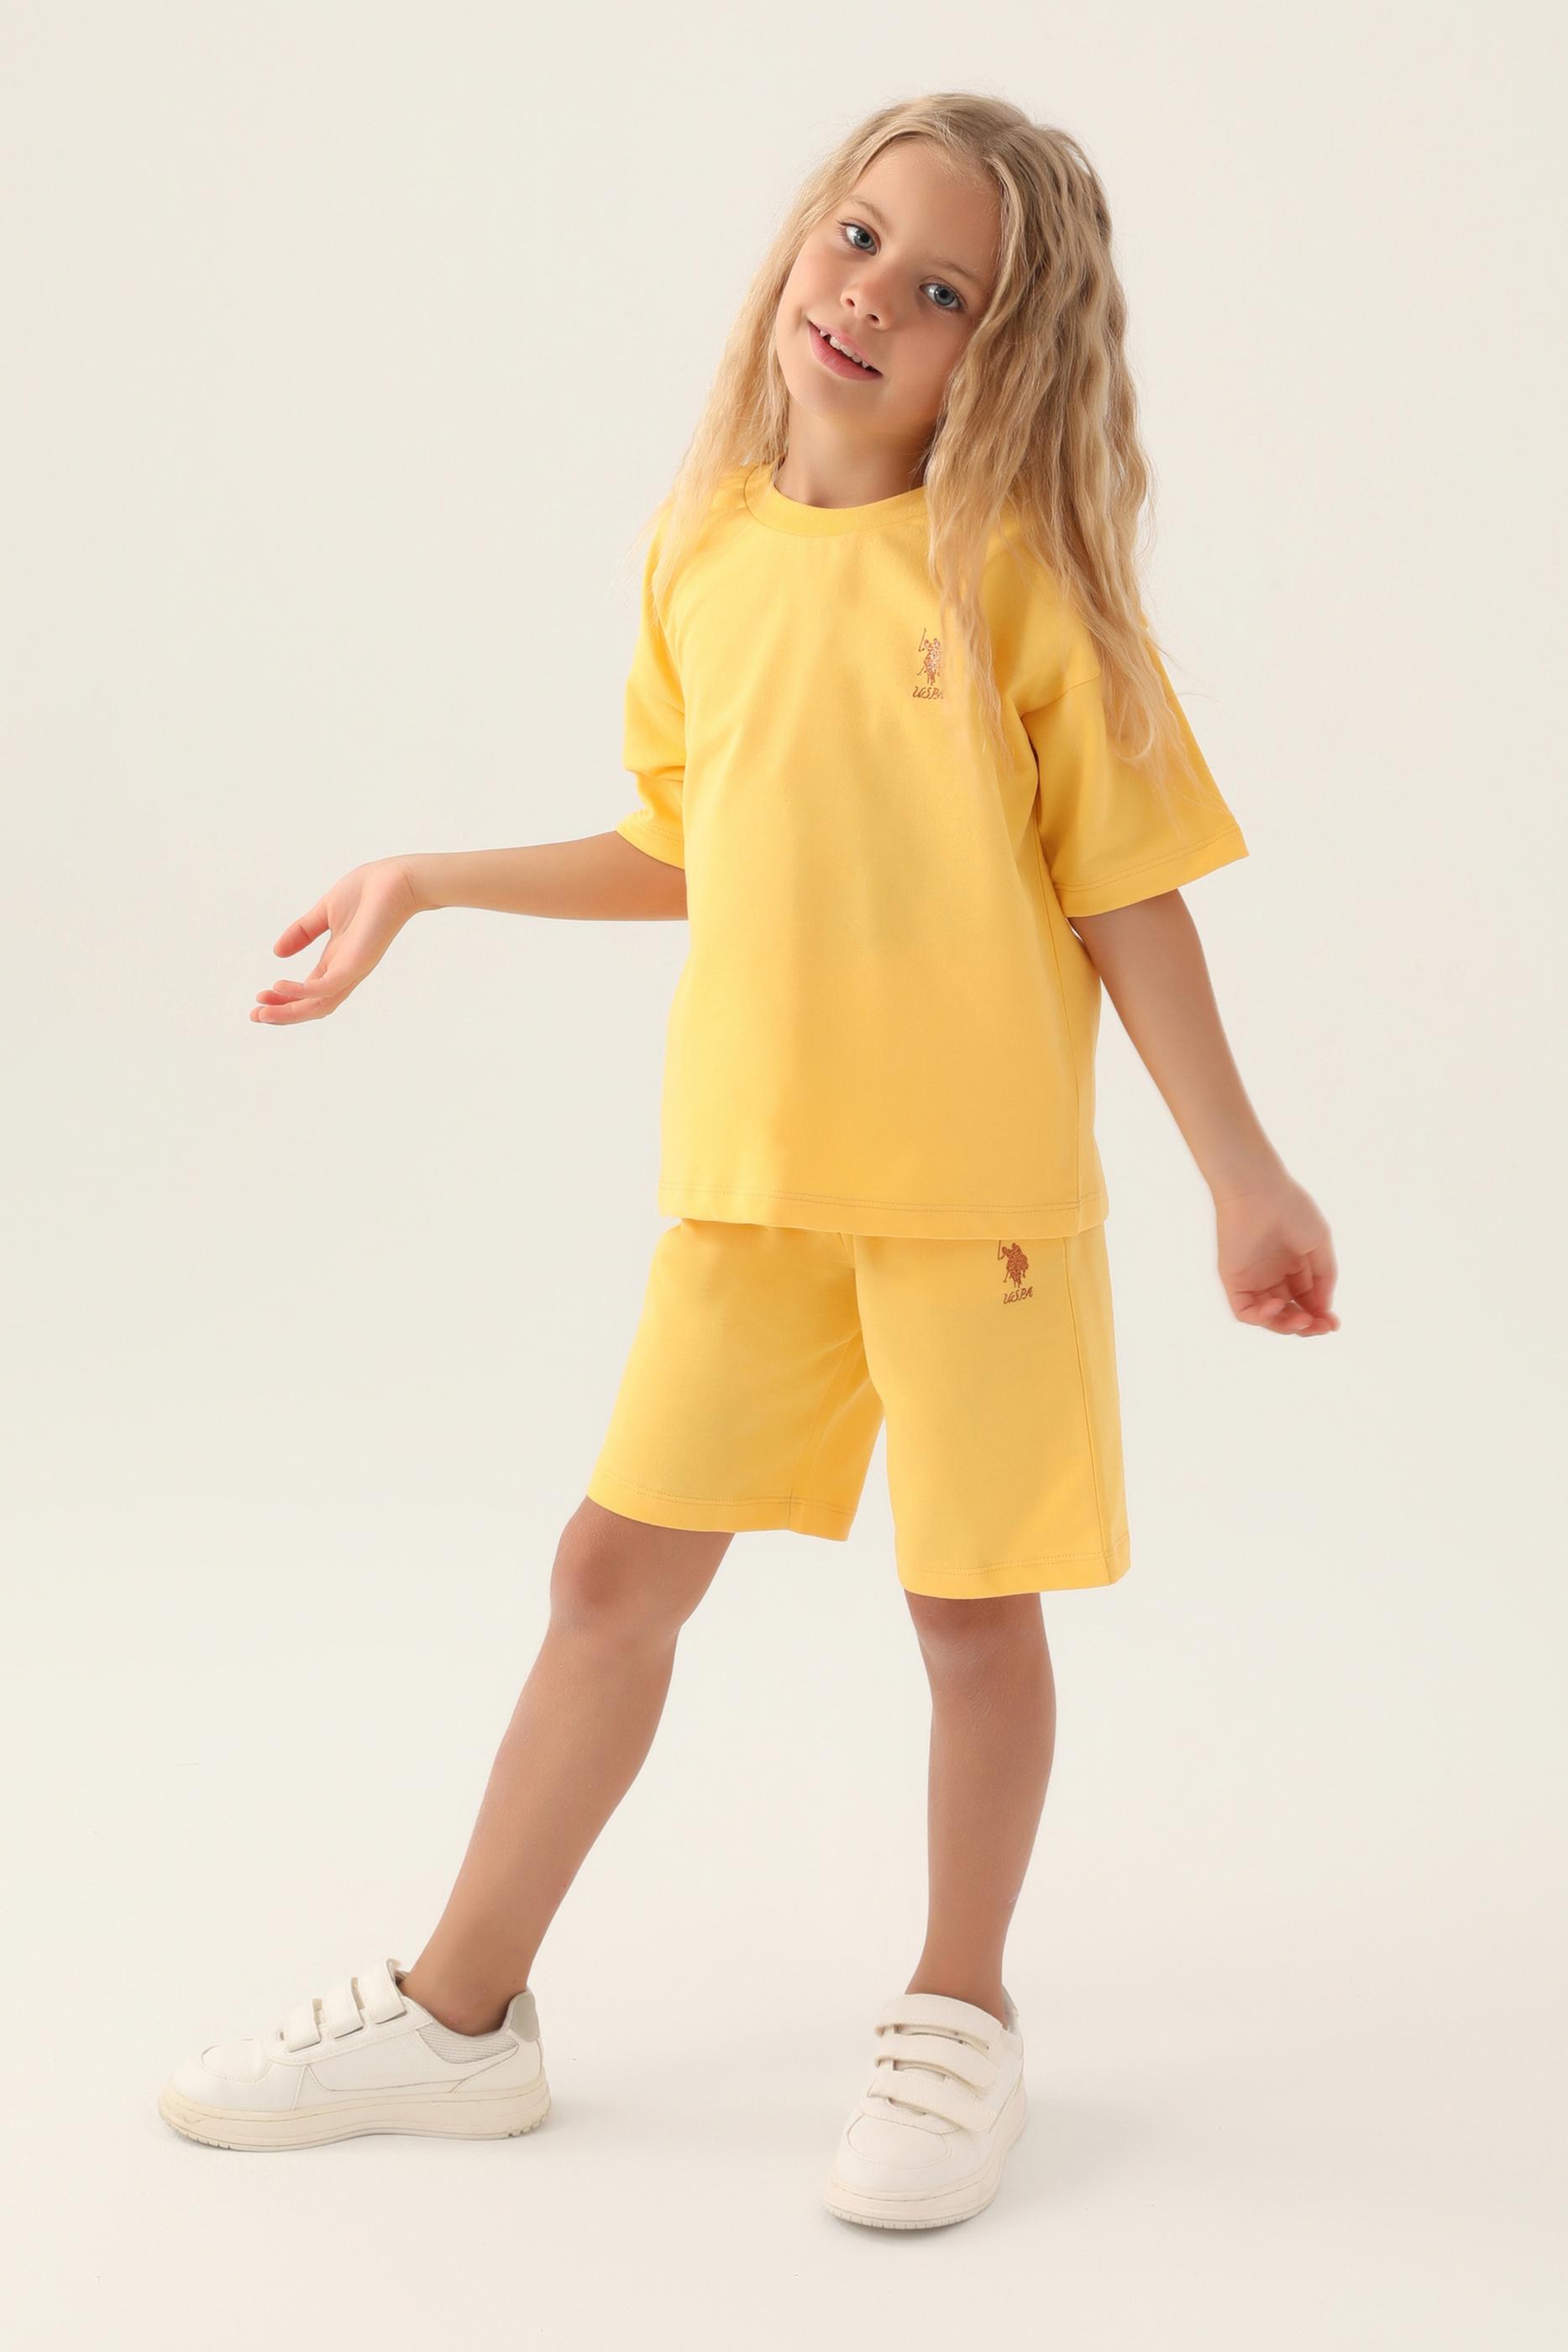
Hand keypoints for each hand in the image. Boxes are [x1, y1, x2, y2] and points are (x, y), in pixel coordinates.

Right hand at [250, 858, 421, 1024]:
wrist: (397, 878)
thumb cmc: (368, 892)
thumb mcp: (325, 912)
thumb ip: (302, 932)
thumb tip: (276, 952)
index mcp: (337, 961)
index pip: (308, 991)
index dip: (284, 1000)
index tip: (258, 1001)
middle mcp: (345, 970)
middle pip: (312, 1005)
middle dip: (283, 1014)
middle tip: (255, 1016)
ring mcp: (353, 969)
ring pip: (319, 1005)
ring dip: (289, 1012)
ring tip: (262, 1013)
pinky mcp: (358, 963)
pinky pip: (327, 986)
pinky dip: (302, 991)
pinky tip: (278, 987)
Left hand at [1213, 1172, 1339, 1334]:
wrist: (1259, 1191)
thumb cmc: (1292, 1209)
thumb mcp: (1319, 1244)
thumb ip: (1324, 1277)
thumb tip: (1324, 1309)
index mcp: (1294, 1266)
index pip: (1307, 1301)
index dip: (1320, 1316)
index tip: (1334, 1324)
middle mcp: (1273, 1276)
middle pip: (1289, 1314)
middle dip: (1307, 1326)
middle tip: (1321, 1327)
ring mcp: (1252, 1280)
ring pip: (1269, 1318)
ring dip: (1287, 1326)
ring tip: (1303, 1321)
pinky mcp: (1233, 1281)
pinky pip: (1244, 1312)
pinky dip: (1262, 1317)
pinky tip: (1277, 1306)